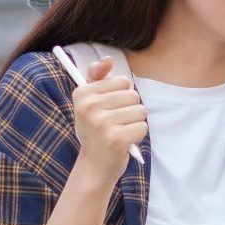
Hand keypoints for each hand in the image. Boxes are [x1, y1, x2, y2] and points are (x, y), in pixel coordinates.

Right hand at [67, 56, 146, 182]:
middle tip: (114, 123)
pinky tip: (125, 141)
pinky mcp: (116, 139)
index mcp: (82, 94)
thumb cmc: (96, 130)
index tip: (107, 108)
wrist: (94, 166)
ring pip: (140, 110)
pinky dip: (137, 135)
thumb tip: (107, 59)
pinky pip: (143, 126)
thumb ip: (97, 77)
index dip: (120, 95)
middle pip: (133, 94)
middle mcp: (89, 107)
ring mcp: (102, 123)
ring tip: (119, 131)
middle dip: (130, 109)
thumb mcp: (90, 102)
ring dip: (134, 122)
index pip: (122, 81)